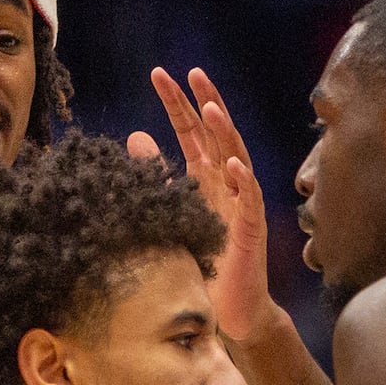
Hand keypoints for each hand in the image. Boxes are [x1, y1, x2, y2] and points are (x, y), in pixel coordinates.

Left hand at [129, 68, 273, 340]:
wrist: (229, 310)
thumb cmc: (202, 263)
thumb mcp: (171, 210)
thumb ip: (158, 174)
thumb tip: (134, 137)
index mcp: (205, 178)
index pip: (191, 132)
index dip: (177, 104)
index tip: (159, 74)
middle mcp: (225, 184)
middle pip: (216, 135)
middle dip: (205, 103)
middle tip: (190, 74)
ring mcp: (241, 204)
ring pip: (236, 159)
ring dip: (225, 133)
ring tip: (210, 109)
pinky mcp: (251, 230)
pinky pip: (249, 200)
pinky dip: (242, 180)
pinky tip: (232, 164)